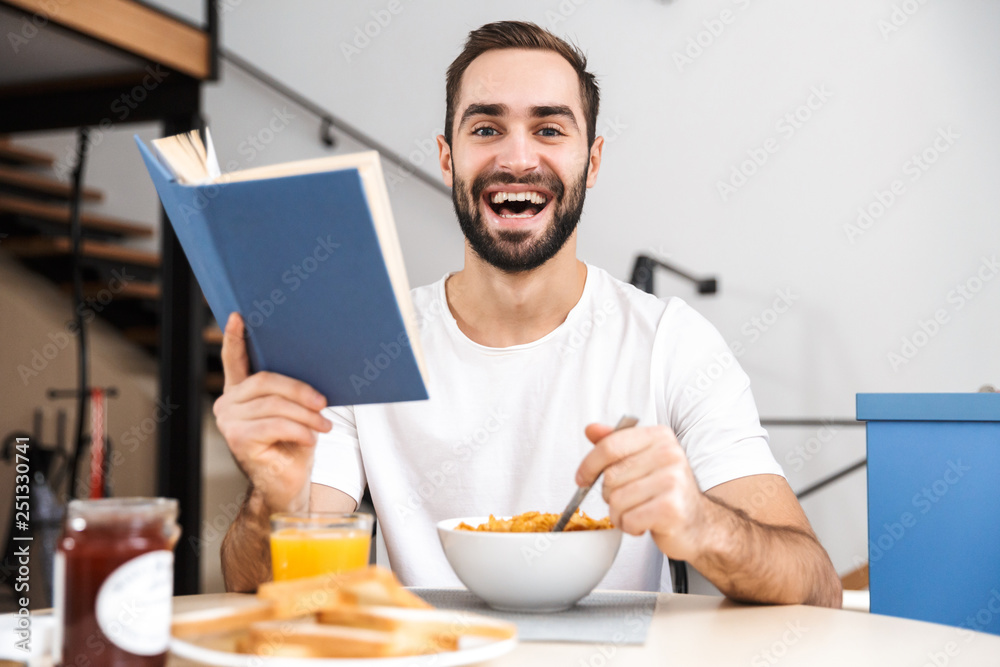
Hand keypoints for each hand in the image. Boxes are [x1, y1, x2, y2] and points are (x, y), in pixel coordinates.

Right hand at [213, 312, 331, 512]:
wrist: (286, 487)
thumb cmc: (293, 447)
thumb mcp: (296, 413)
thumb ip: (291, 391)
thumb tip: (315, 367)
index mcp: (241, 393)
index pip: (234, 360)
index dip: (235, 338)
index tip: (239, 316)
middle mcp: (228, 404)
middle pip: (266, 381)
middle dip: (300, 390)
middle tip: (324, 402)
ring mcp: (229, 422)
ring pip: (274, 404)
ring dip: (305, 414)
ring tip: (324, 425)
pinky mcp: (238, 440)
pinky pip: (275, 425)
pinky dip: (298, 430)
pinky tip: (310, 438)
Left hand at [577, 423, 713, 561]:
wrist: (698, 525)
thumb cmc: (667, 493)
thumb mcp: (642, 461)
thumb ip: (615, 444)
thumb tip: (591, 429)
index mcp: (659, 437)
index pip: (610, 445)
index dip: (589, 464)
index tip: (583, 478)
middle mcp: (669, 454)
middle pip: (610, 476)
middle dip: (611, 495)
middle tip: (630, 500)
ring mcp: (673, 480)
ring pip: (617, 500)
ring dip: (620, 514)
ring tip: (638, 512)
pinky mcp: (671, 508)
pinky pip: (628, 519)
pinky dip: (630, 527)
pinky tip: (645, 523)